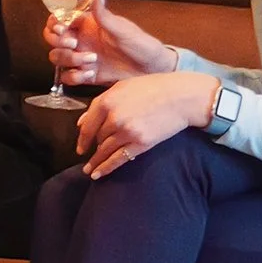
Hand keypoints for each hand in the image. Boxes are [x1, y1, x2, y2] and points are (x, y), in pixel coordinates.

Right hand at [49, 0, 176, 89]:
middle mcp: (81, 39)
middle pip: (52, 39)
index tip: (64, 29)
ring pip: (57, 58)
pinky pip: (67, 76)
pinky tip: (90, 74)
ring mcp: (81, 57)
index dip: (56, 24)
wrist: (151, 69)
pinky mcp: (85, 74)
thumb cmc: (141, 44)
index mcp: (87, 24)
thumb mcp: (122, 29)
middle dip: (59, 42)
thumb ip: (104, 14)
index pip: (59, 19)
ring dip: (69, 59)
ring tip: (91, 61)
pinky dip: (74, 77)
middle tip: (74, 44)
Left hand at [75, 70, 213, 178]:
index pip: (87, 125)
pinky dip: (106, 168)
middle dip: (93, 147)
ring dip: (96, 162)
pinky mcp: (140, 143)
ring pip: (105, 150)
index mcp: (107, 101)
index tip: (80, 147)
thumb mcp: (123, 87)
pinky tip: (98, 174)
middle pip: (97, 138)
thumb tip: (81, 122)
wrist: (181, 97)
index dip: (82, 138)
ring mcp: (127, 132)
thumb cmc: (153, 87)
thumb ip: (102, 103)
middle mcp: (114, 118)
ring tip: (89, 170)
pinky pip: (118, 159)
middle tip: (89, 156)